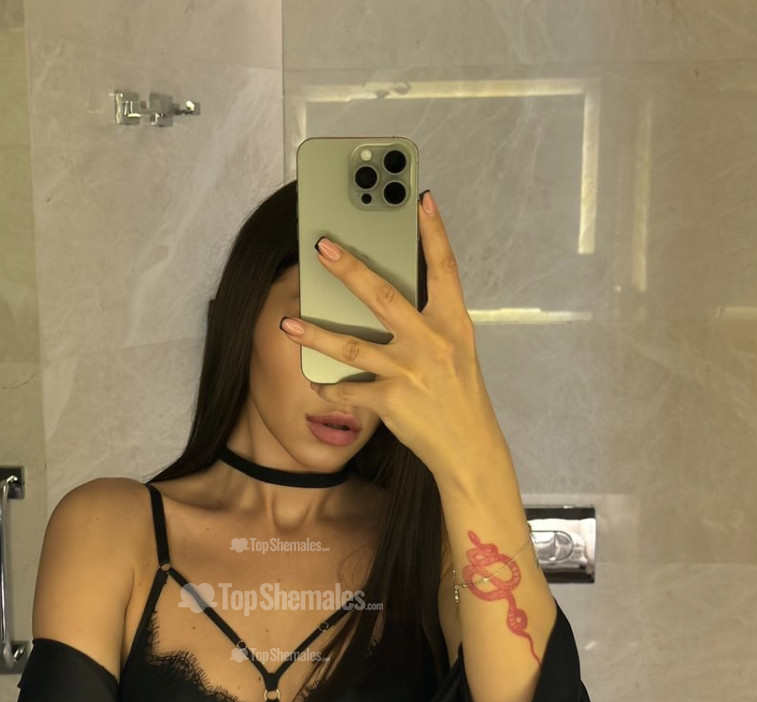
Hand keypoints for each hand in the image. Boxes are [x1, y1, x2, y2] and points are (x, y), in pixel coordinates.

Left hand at [281, 189, 506, 480]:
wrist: (468, 448)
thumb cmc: (460, 397)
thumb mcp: (456, 352)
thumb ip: (430, 322)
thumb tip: (392, 298)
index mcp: (453, 324)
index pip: (444, 269)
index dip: (433, 232)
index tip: (420, 198)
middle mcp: (431, 342)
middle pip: (384, 296)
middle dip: (349, 269)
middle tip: (322, 247)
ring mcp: (410, 371)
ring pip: (351, 346)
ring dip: (315, 335)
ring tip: (288, 324)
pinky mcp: (391, 401)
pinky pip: (349, 390)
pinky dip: (330, 388)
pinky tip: (316, 383)